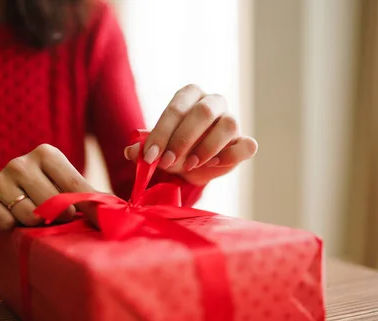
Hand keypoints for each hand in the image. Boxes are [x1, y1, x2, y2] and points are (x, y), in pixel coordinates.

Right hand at [0, 144, 94, 229]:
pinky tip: (14, 218)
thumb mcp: (68, 186)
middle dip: (59, 217)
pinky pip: (5, 223)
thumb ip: (90, 196)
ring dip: (35, 224)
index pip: (72, 186)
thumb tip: (117, 210)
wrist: (8, 194)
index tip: (92, 220)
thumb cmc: (48, 190)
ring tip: (35, 216)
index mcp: (46, 153)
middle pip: (51, 204)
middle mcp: (20, 163)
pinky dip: (13, 227)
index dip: (84, 208)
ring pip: (28, 215)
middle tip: (58, 217)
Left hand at [124, 84, 257, 185]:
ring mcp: (232, 120)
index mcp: (189, 95)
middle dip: (182, 139)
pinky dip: (230, 156)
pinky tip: (214, 164)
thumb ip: (143, 148)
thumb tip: (130, 151)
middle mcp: (213, 102)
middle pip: (203, 112)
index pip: (177, 107)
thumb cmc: (174, 149)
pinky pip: (247, 145)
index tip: (150, 156)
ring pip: (228, 125)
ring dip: (206, 148)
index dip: (162, 133)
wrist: (193, 167)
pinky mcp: (244, 141)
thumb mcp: (157, 149)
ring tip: (189, 165)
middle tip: (167, 162)